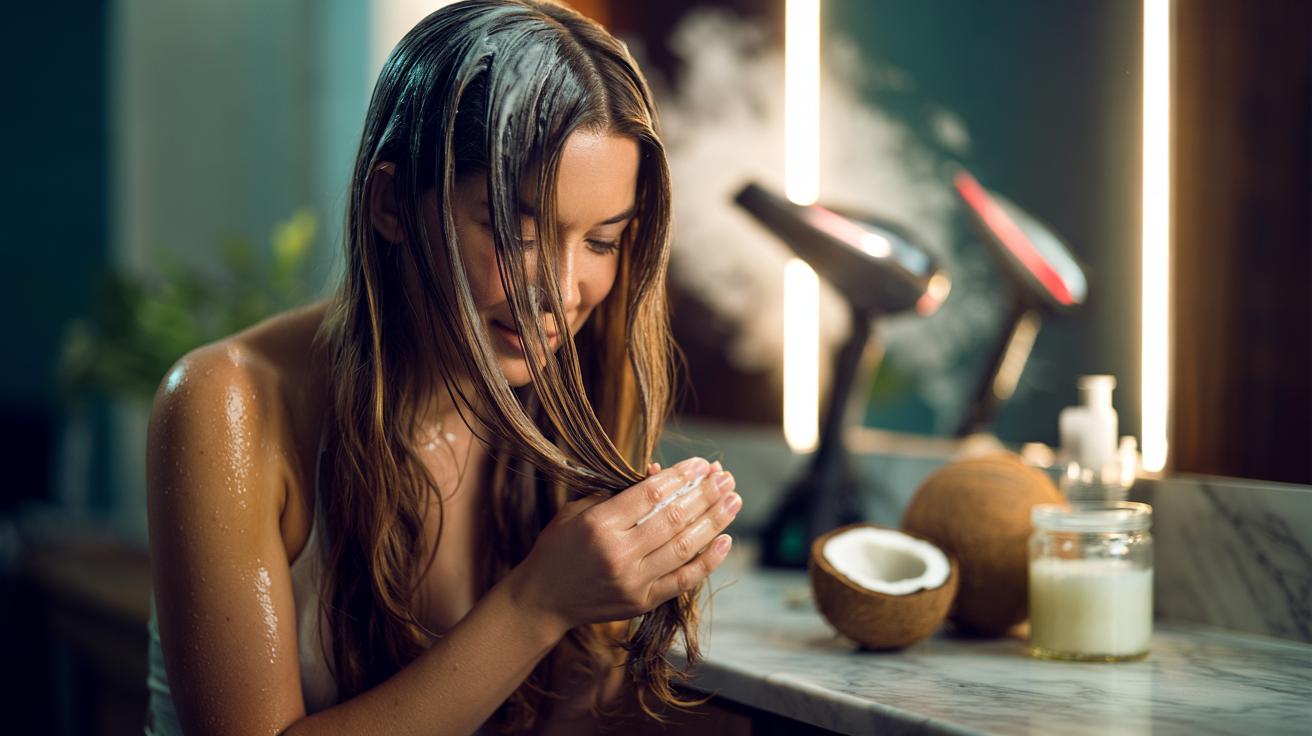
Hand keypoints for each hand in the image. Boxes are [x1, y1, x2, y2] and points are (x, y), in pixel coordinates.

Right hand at [509, 457, 739, 632]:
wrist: (542, 600)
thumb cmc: (558, 547)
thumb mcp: (577, 511)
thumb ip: (617, 495)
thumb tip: (661, 475)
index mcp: (600, 525)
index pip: (650, 495)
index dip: (680, 477)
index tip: (702, 464)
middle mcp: (619, 553)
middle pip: (673, 518)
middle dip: (705, 495)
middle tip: (727, 478)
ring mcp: (633, 581)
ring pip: (685, 547)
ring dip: (714, 522)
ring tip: (734, 501)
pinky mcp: (642, 602)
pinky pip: (684, 579)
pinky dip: (708, 561)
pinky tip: (725, 540)